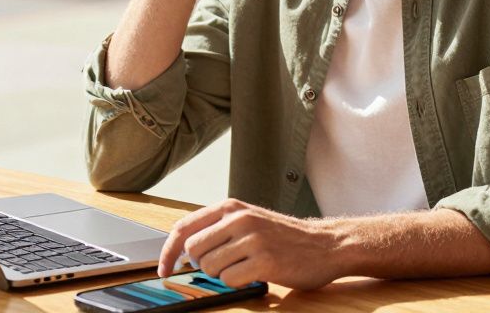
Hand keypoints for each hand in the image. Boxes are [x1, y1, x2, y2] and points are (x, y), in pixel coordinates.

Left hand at [158, 198, 341, 290]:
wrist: (325, 244)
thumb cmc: (285, 236)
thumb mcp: (249, 220)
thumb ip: (218, 228)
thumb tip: (183, 250)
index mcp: (231, 207)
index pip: (184, 228)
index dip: (168, 252)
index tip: (164, 268)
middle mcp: (239, 219)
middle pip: (193, 251)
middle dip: (202, 265)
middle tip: (225, 265)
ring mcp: (252, 239)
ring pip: (210, 267)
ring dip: (223, 274)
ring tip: (246, 267)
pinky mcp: (264, 261)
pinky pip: (231, 281)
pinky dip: (239, 283)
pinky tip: (255, 274)